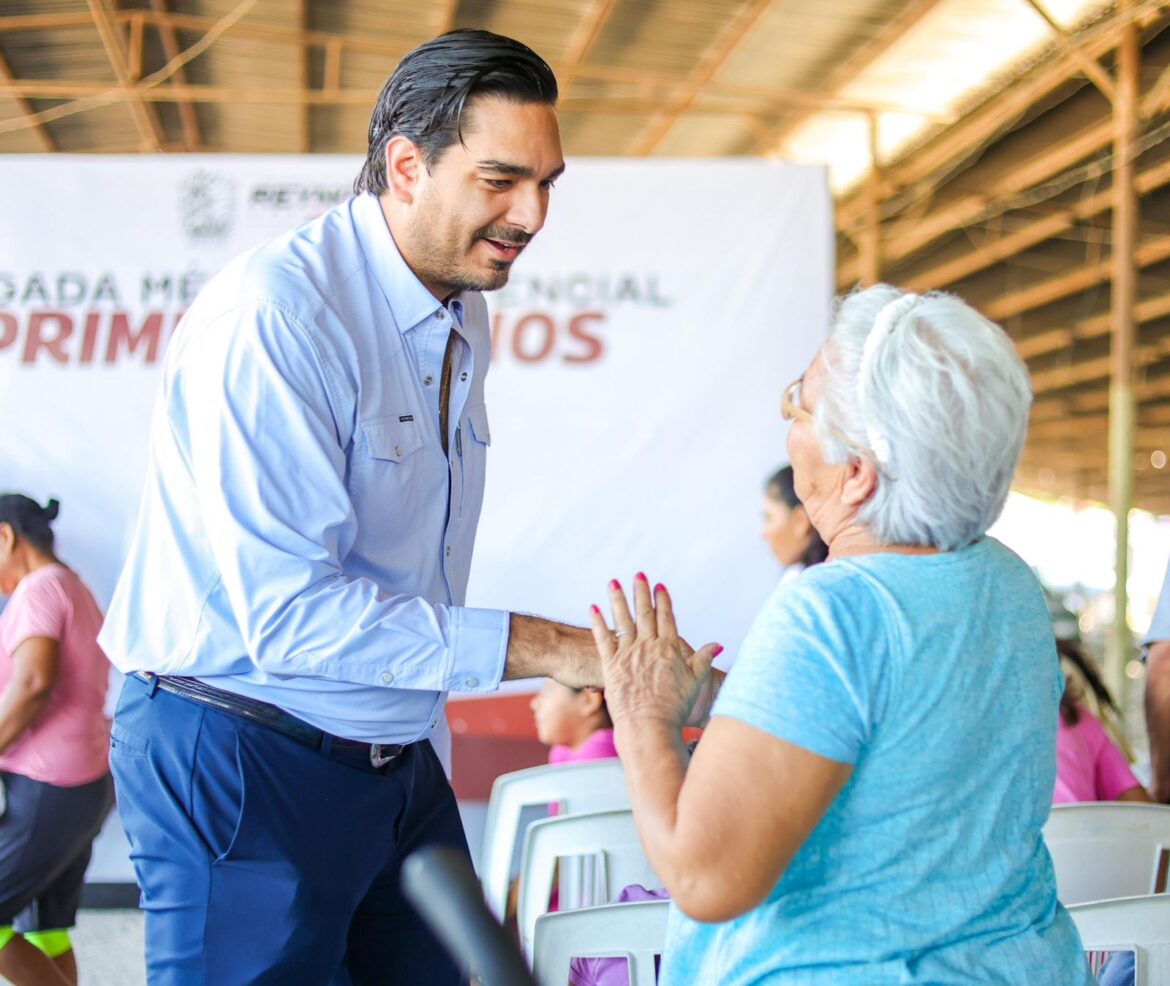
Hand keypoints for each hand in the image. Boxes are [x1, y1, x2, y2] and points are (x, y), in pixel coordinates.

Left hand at [589, 573, 720, 728]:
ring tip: (613, 582)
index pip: (666, 617)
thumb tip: (718, 644)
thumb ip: (703, 660)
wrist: (649, 726)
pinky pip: (602, 638)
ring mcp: (628, 654)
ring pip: (622, 620)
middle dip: (641, 592)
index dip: (663, 600)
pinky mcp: (611, 665)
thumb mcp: (695, 682)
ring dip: (617, 599)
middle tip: (638, 574)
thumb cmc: (675, 708)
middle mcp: (648, 646)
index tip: (659, 586)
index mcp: (669, 648)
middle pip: (644, 613)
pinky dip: (597, 622)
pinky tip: (593, 608)